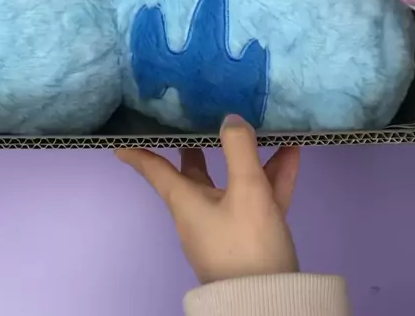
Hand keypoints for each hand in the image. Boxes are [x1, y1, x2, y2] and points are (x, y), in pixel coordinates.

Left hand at [116, 116, 298, 284]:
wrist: (269, 304)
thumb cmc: (247, 244)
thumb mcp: (247, 192)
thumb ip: (239, 149)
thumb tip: (229, 118)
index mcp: (186, 201)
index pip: (155, 170)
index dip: (139, 153)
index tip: (122, 140)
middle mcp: (201, 212)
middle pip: (195, 172)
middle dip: (197, 146)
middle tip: (196, 118)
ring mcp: (227, 226)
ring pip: (234, 182)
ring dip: (249, 157)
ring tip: (263, 126)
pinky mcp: (251, 237)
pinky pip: (258, 198)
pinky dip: (272, 177)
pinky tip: (292, 153)